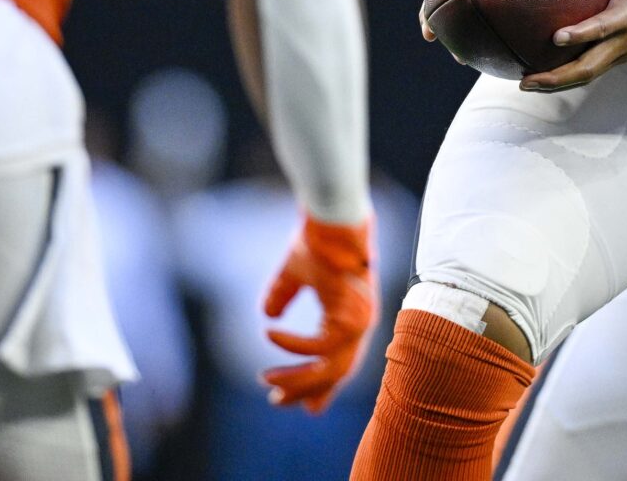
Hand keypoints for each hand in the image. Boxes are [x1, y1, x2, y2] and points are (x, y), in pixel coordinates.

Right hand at [261, 214, 377, 412]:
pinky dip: (293, 346)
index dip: (324, 385)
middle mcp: (360, 323)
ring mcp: (358, 322)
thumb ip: (283, 295)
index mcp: (352, 316)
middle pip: (335, 372)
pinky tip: (271, 335)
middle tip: (277, 398)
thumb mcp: (295, 273)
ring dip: (296, 377)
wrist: (333, 219)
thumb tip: (267, 314)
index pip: (340, 360)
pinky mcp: (350, 316)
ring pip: (329, 367)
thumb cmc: (318, 240)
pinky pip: (319, 346)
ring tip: (266, 377)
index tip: (309, 407)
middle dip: (305, 389)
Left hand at [519, 0, 626, 92]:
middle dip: (557, 78)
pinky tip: (543, 76)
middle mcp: (625, 40)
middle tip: (526, 80)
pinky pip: (591, 71)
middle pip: (589, 68)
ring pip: (588, 76)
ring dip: (558, 83)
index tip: (556, 37)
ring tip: (526, 84)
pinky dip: (567, 78)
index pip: (603, 28)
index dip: (581, 35)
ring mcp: (622, 52)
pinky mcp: (618, 56)